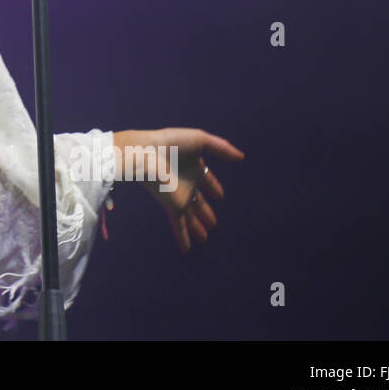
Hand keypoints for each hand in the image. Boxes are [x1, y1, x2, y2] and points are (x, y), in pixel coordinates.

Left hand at [120, 127, 244, 252]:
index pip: (205, 179)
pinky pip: (179, 225)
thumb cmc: (171, 143)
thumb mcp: (201, 140)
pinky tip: (188, 249)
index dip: (213, 186)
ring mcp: (179, 196)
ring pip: (190, 217)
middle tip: (214, 223)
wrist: (147, 153)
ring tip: (205, 238)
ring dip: (197, 227)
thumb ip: (221, 147)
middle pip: (198, 201)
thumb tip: (241, 157)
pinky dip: (184, 237)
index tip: (220, 195)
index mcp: (192, 166)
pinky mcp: (172, 205)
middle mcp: (186, 183)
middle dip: (205, 211)